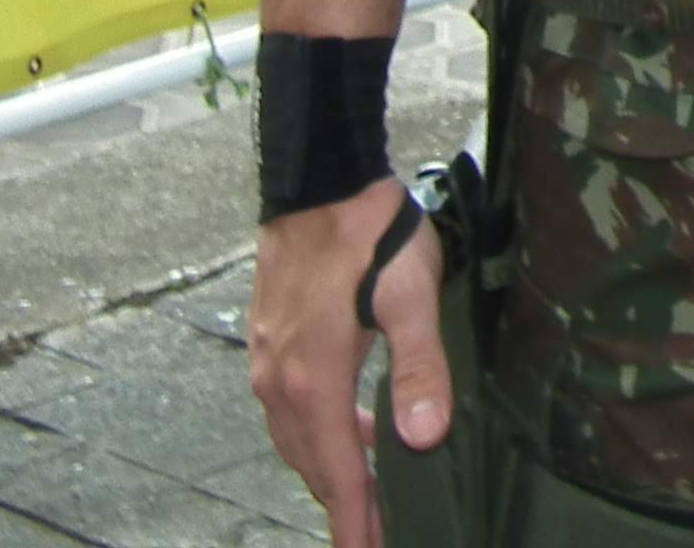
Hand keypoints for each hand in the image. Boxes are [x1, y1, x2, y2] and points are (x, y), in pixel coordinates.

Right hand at [244, 178, 446, 547]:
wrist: (319, 180)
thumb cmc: (371, 233)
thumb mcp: (411, 296)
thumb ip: (419, 369)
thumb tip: (424, 436)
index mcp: (314, 381)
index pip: (338, 474)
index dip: (355, 522)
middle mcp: (280, 382)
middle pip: (314, 465)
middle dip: (344, 506)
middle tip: (373, 536)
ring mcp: (268, 362)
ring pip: (298, 440)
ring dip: (331, 470)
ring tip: (367, 496)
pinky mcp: (269, 343)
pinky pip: (290, 411)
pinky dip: (318, 433)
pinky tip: (353, 427)